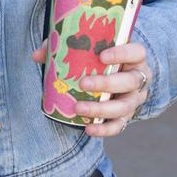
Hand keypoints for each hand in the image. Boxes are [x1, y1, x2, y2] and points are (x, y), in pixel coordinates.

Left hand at [31, 42, 150, 136]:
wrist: (115, 76)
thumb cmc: (99, 57)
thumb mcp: (87, 49)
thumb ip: (64, 47)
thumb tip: (37, 55)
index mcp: (134, 57)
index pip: (136, 52)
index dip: (122, 53)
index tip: (102, 56)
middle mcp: (139, 78)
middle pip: (130, 81)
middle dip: (107, 84)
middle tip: (83, 83)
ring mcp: (135, 98)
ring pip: (125, 106)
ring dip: (102, 109)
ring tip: (79, 108)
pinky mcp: (128, 115)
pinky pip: (119, 125)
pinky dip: (104, 129)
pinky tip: (88, 129)